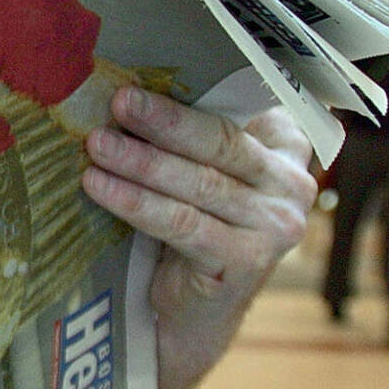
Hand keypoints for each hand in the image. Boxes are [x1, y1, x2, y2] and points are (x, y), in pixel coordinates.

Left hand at [81, 87, 315, 388]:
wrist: (191, 310)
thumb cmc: (189, 225)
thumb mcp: (197, 171)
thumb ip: (185, 135)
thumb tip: (124, 85)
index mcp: (286, 145)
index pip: (237, 109)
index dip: (187, 95)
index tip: (139, 78)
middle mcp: (292, 183)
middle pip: (221, 143)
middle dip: (164, 121)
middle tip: (117, 102)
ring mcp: (276, 226)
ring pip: (200, 184)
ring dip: (142, 162)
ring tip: (96, 145)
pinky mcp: (248, 261)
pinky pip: (184, 224)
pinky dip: (137, 204)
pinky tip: (99, 187)